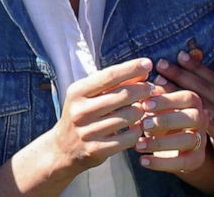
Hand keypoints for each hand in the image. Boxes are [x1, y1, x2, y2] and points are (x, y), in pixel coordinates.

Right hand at [50, 58, 154, 174]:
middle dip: (142, 90)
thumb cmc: (83, 114)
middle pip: (123, 95)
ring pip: (129, 116)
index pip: (110, 76)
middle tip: (151, 89)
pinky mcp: (96, 150)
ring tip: (142, 108)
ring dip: (141, 110)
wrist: (62, 149)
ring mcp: (87, 132)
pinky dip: (138, 130)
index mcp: (77, 92)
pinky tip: (137, 126)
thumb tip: (143, 71)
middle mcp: (80, 111)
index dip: (131, 68)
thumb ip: (113, 83)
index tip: (148, 63)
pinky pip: (128, 138)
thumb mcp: (90, 95)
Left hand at [134, 82, 208, 173]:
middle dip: (168, 119)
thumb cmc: (160, 120)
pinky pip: (183, 163)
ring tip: (138, 145)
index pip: (188, 97)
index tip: (145, 104)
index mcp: (194, 102)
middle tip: (144, 124)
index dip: (167, 100)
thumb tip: (141, 82)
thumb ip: (151, 96)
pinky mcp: (196, 160)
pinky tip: (143, 161)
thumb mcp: (156, 108)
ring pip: (189, 140)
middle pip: (194, 116)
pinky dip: (161, 163)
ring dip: (161, 142)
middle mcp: (202, 119)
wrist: (171, 147)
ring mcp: (201, 140)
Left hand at [155, 51, 213, 192]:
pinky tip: (174, 111)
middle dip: (182, 72)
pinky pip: (206, 124)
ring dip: (178, 90)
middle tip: (162, 63)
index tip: (180, 55)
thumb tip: (203, 101)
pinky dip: (188, 115)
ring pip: (202, 100)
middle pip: (204, 85)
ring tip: (159, 83)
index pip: (213, 79)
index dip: (197, 66)